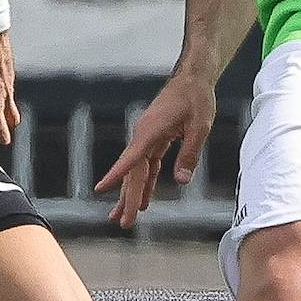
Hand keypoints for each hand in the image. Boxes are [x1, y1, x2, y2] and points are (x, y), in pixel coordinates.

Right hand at [95, 71, 216, 227]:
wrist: (193, 79)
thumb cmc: (196, 98)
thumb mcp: (200, 127)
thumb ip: (189, 154)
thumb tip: (181, 180)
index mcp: (151, 130)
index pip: (131, 158)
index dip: (116, 174)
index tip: (100, 188)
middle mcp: (144, 135)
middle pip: (133, 171)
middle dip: (127, 198)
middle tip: (123, 221)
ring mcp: (147, 137)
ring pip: (137, 171)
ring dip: (132, 193)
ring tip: (124, 216)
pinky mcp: (154, 139)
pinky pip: (147, 165)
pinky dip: (146, 182)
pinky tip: (143, 198)